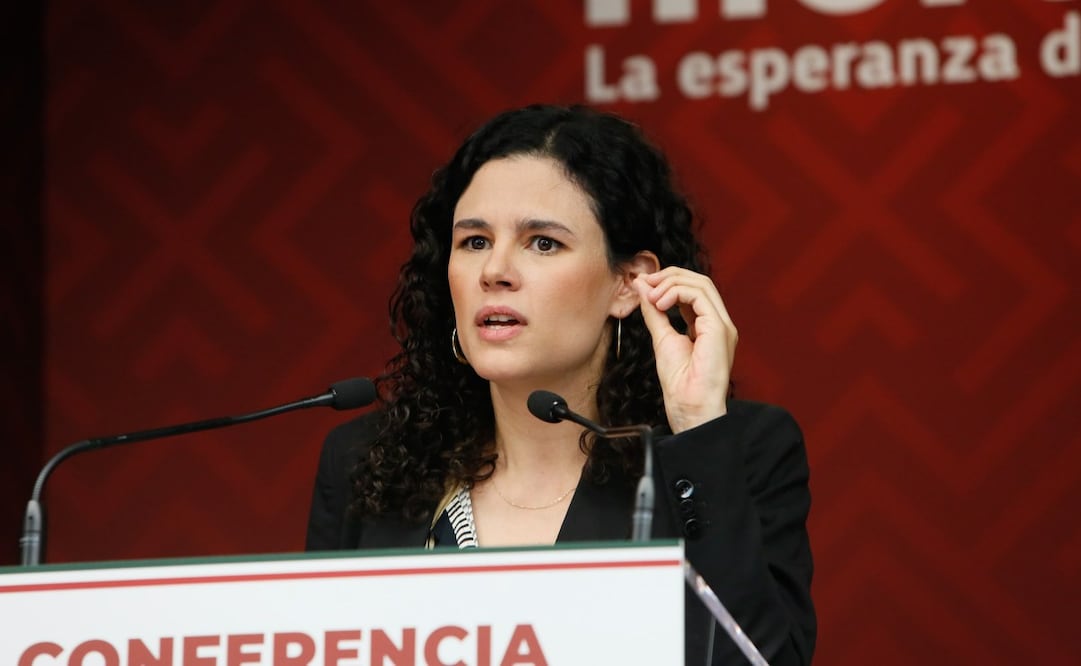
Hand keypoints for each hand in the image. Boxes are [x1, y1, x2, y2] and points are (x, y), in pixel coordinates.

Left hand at [633, 268, 736, 432]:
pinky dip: (676, 293)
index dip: (668, 281)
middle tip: (645, 283)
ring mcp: (722, 325)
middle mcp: (719, 323)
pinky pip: (700, 296)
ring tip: (651, 297)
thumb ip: (654, 312)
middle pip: (699, 281)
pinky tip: (659, 304)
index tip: (644, 285)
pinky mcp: (719, 329)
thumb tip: (642, 286)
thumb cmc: (680, 384)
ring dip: (670, 284)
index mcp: (708, 325)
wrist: (689, 408)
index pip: (693, 289)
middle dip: (669, 276)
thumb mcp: (661, 338)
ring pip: (701, 284)